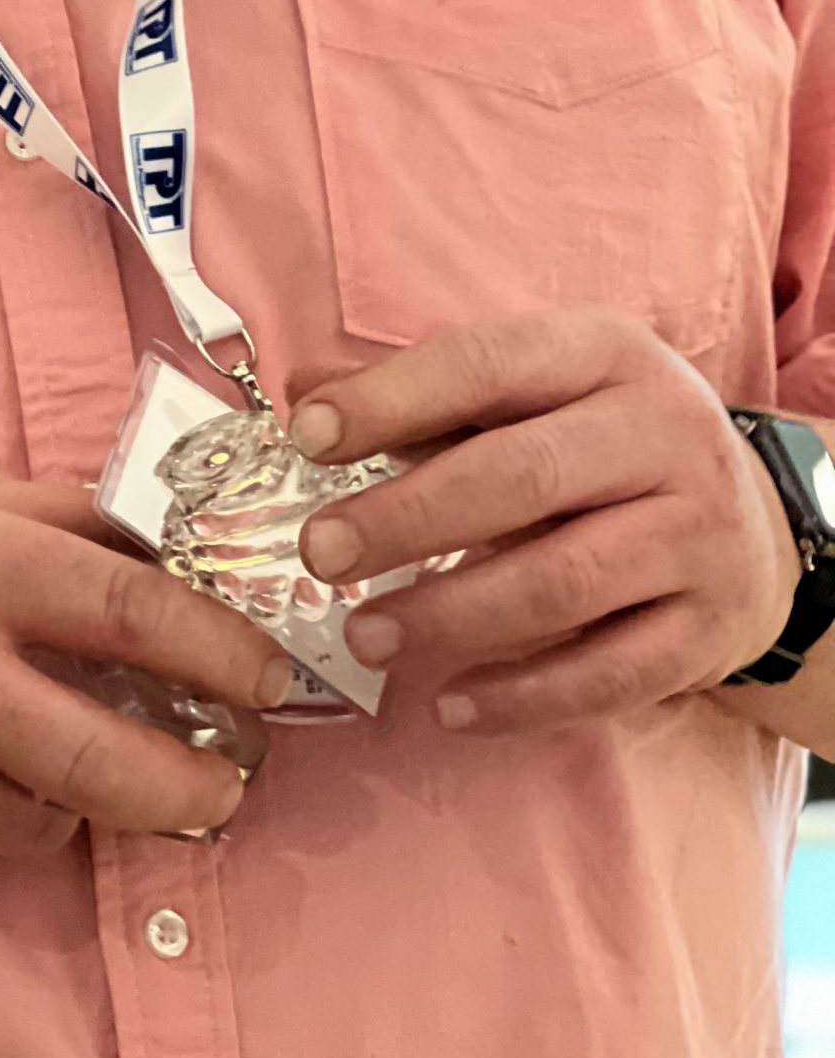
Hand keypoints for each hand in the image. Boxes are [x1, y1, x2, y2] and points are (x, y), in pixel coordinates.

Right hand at [0, 453, 290, 870]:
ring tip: (88, 756)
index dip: (218, 647)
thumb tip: (170, 552)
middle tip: (235, 781)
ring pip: (42, 817)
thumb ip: (51, 522)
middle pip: (102, 756)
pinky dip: (2, 816)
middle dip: (193, 784)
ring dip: (87, 800)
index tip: (273, 674)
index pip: (126, 605)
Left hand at [286, 310, 800, 734]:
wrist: (755, 526)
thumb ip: (424, 395)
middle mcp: (663, 435)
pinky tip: (451, 704)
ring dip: (451, 614)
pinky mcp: (709, 628)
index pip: (487, 365)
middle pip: (522, 477)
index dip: (392, 400)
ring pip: (562, 582)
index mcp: (605, 353)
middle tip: (321, 552)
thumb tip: (302, 395)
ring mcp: (697, 534)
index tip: (308, 437)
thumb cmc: (600, 444)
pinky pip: (610, 674)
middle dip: (408, 518)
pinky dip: (524, 696)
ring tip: (366, 634)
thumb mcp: (533, 390)